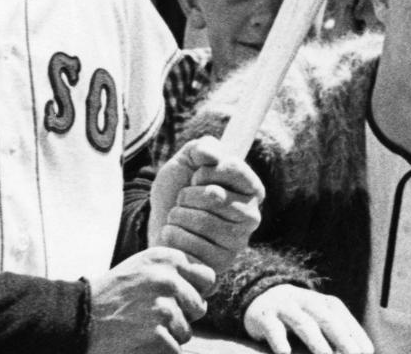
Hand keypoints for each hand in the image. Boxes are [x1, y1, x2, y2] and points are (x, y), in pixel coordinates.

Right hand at [88, 247, 212, 353]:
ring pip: (186, 332)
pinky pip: (174, 350)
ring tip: (138, 328)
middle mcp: (168, 279)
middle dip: (181, 316)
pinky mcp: (158, 336)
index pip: (207, 278)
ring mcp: (163, 308)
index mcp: (166, 258)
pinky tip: (136, 342)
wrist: (76, 320)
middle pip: (199, 307)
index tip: (172, 297)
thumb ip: (174, 271)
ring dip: (167, 336)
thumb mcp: (141, 269)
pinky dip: (158, 351)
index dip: (193, 292)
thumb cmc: (111, 296)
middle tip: (147, 316)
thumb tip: (210, 285)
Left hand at [149, 136, 265, 276]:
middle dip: (187, 195)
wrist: (158, 224)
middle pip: (214, 196)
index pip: (232, 168)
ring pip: (203, 221)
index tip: (196, 178)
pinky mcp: (221, 263)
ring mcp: (239, 241)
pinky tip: (174, 235)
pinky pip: (193, 245)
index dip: (204, 171)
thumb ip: (202, 148)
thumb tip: (213, 156)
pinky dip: (174, 236)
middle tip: (183, 199)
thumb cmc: (178, 189)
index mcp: (251, 188)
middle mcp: (252, 215)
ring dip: (178, 215)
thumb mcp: (187, 161)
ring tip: (177, 216)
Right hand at [243, 284, 373, 353]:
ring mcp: (285, 307)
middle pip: (327, 319)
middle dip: (342, 338)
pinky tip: (285, 353)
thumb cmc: (298, 315)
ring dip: (316, 341)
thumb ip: (335, 332)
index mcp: (322, 302)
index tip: (368, 352)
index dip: (355, 333)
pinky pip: (272, 328)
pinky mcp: (264, 316)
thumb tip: (359, 351)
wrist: (260, 298)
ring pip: (303, 323)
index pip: (343, 317)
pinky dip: (279, 340)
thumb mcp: (317, 319)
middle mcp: (306, 302)